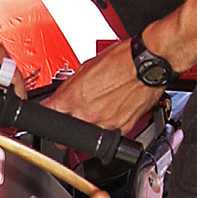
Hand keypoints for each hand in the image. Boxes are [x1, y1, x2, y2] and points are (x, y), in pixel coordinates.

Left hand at [46, 40, 161, 135]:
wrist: (149, 64)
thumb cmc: (123, 60)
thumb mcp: (86, 67)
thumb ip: (70, 86)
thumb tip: (59, 96)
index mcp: (74, 98)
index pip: (48, 114)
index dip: (47, 114)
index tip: (49, 112)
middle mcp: (89, 114)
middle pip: (64, 134)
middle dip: (64, 128)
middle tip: (69, 118)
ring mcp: (106, 124)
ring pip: (86, 137)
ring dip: (86, 127)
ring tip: (94, 112)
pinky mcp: (123, 129)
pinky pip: (108, 134)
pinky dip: (106, 127)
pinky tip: (110, 113)